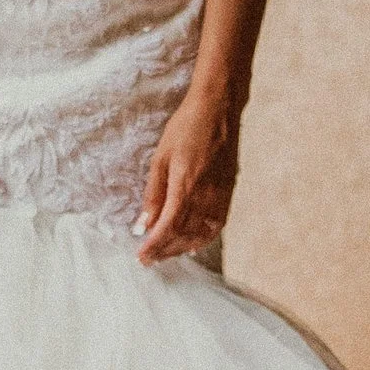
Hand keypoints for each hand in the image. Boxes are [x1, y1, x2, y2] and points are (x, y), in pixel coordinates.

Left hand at [136, 86, 237, 263]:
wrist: (216, 109)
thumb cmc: (184, 129)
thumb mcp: (160, 159)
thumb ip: (153, 195)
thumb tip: (142, 225)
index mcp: (185, 186)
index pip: (168, 227)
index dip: (154, 246)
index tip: (141, 257)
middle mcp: (205, 196)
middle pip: (184, 235)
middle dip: (164, 250)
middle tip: (148, 259)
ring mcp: (220, 195)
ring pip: (200, 234)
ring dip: (181, 248)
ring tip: (165, 254)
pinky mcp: (228, 192)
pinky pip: (216, 225)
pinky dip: (204, 239)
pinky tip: (193, 244)